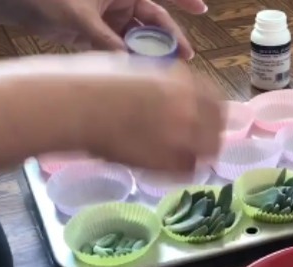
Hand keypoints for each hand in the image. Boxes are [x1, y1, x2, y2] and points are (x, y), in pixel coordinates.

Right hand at [0, 53, 224, 171]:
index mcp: (180, 79)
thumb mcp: (132, 69)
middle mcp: (188, 104)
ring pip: (208, 150)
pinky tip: (166, 170)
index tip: (206, 120)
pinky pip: (186, 170)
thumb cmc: (89, 82)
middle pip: (218, 126)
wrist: (75, 106)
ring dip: (198, 155)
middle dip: (210, 135)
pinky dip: (179, 172)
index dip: (212, 112)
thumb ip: (155, 83)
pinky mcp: (166, 160)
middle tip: (200, 146)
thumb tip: (159, 92)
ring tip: (184, 161)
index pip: (215, 99)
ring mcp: (181, 133)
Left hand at [30, 0, 205, 58]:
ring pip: (137, 35)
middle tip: (184, 56)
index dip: (182, 0)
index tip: (202, 9)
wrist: (16, 4)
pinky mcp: (98, 31)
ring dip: (149, 51)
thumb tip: (128, 63)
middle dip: (168, 37)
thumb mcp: (80, 19)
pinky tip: (138, 71)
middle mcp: (118, 0)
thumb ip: (105, 40)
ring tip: (163, 69)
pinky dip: (128, 57)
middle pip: (152, 19)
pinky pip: (120, 45)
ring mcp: (109, 16)